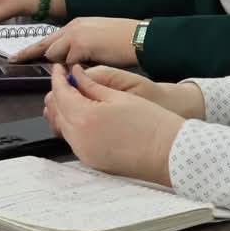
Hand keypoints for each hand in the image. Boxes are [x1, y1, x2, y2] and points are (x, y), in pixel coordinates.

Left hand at [11, 17, 137, 66]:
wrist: (139, 37)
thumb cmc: (123, 42)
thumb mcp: (96, 41)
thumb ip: (79, 49)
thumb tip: (68, 64)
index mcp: (74, 26)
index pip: (48, 39)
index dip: (32, 49)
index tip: (15, 56)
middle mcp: (72, 28)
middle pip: (46, 45)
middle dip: (33, 55)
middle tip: (16, 61)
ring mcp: (76, 35)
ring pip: (55, 55)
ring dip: (62, 66)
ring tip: (75, 71)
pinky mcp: (82, 45)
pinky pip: (70, 62)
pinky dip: (75, 70)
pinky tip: (86, 70)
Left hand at [41, 63, 185, 186]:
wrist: (171, 153)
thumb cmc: (152, 123)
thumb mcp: (119, 96)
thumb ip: (91, 84)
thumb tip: (75, 74)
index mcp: (85, 118)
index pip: (60, 93)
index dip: (58, 78)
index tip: (59, 68)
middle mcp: (79, 138)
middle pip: (57, 111)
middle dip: (59, 94)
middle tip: (68, 80)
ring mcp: (84, 153)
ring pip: (64, 127)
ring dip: (65, 111)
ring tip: (77, 96)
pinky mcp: (92, 162)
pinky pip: (74, 140)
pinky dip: (74, 126)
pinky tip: (85, 116)